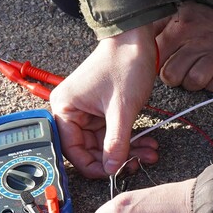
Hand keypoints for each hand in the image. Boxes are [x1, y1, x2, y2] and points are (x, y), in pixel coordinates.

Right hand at [50, 23, 162, 177]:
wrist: (137, 38)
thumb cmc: (123, 63)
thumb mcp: (121, 109)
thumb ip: (116, 143)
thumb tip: (111, 169)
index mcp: (64, 108)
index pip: (72, 149)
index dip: (92, 165)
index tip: (112, 174)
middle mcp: (71, 110)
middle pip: (89, 148)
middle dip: (116, 158)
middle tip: (136, 163)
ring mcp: (87, 111)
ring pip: (104, 143)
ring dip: (127, 150)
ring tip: (148, 153)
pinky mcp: (102, 109)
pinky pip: (112, 133)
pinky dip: (129, 140)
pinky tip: (145, 143)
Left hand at [156, 2, 212, 91]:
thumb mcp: (184, 13)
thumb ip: (162, 27)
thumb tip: (140, 40)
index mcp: (180, 29)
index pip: (156, 58)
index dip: (159, 66)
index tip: (168, 64)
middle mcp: (196, 42)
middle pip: (171, 76)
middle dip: (177, 79)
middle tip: (186, 71)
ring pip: (193, 82)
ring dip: (196, 82)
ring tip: (203, 72)